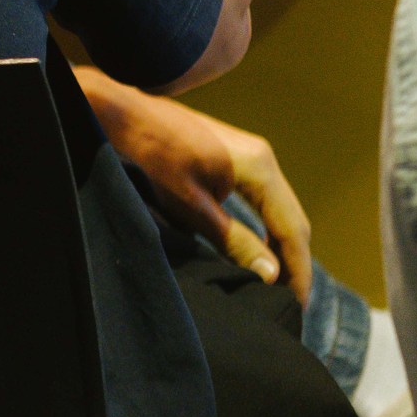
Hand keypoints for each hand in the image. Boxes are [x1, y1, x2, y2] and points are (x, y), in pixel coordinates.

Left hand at [74, 66, 311, 301]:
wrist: (119, 111)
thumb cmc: (151, 157)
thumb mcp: (191, 207)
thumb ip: (234, 240)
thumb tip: (271, 274)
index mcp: (260, 168)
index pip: (293, 229)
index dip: (298, 271)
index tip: (297, 306)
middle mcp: (263, 157)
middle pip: (292, 219)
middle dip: (294, 262)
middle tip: (290, 303)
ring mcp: (248, 153)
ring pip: (278, 209)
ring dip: (280, 246)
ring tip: (275, 283)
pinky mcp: (231, 156)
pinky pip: (262, 198)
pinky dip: (265, 227)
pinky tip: (256, 248)